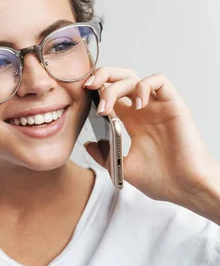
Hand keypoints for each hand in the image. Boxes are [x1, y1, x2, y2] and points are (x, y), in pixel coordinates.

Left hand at [83, 67, 215, 210]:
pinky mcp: (173, 105)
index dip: (94, 90)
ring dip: (115, 85)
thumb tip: (87, 144)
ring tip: (106, 108)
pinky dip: (144, 86)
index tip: (79, 96)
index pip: (108, 93)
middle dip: (101, 76)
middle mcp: (142, 110)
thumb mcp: (122, 167)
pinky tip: (137, 106)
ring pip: (134, 77)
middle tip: (88, 86)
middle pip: (119, 78)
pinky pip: (159, 81)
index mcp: (129, 121)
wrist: (185, 189)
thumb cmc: (160, 180)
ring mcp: (157, 107)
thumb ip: (104, 155)